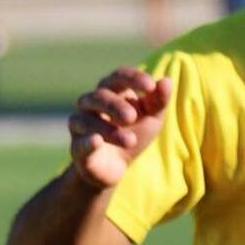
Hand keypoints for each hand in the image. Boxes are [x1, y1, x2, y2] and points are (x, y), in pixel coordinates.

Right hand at [67, 67, 172, 188]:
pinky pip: (79, 143)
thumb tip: (166, 80)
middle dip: (115, 105)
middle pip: (100, 96)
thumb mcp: (151, 118)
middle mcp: (91, 103)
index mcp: (111, 91)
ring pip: (88, 120)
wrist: (115, 168)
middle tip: (132, 117)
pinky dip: (87, 142)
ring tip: (131, 140)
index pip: (118, 76)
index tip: (151, 86)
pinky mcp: (78, 148)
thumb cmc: (132, 134)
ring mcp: (80, 125)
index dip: (133, 78)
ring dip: (109, 129)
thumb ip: (158, 101)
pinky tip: (97, 141)